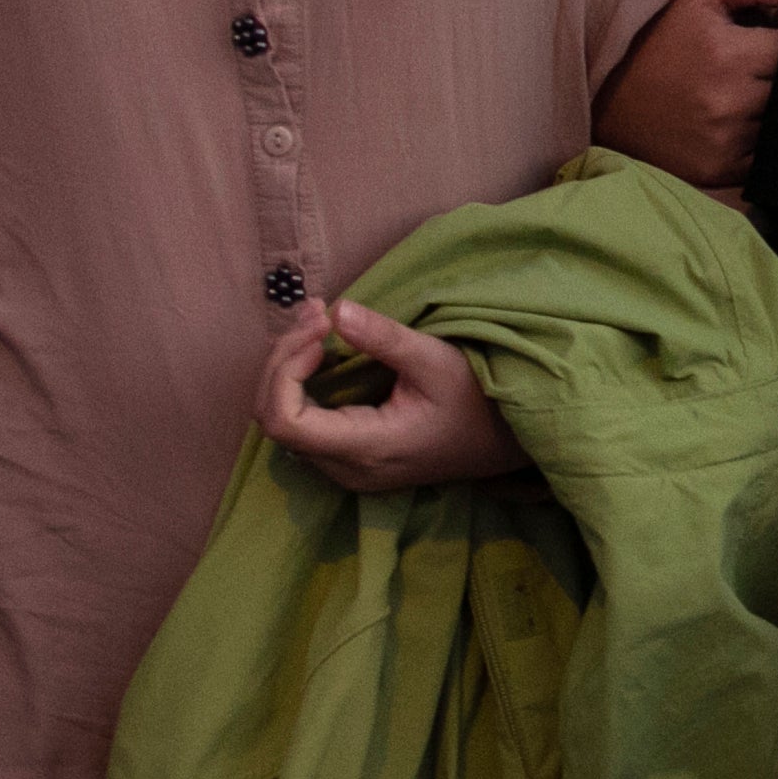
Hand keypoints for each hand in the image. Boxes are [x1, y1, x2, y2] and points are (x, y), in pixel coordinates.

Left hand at [253, 299, 528, 492]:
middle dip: (285, 358)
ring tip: (318, 321)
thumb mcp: (436, 362)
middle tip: (318, 312)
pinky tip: (323, 347)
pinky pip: (304, 422)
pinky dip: (303, 381)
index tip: (320, 332)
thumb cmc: (477, 401)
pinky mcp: (348, 458)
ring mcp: (344, 468)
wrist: (502, 443)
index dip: (286, 370)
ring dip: (290, 367)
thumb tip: (338, 310)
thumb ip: (383, 339)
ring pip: (283, 420)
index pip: (285, 421)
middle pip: (275, 418)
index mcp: (365, 447)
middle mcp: (345, 468)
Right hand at [592, 0, 777, 191]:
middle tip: (762, 67)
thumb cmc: (658, 39)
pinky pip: (766, 155)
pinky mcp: (721, 170)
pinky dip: (761, 141)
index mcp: (730, 55)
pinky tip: (736, 124)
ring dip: (773, 108)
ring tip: (745, 94)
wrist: (603, 98)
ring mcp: (727, 142)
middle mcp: (731, 103)